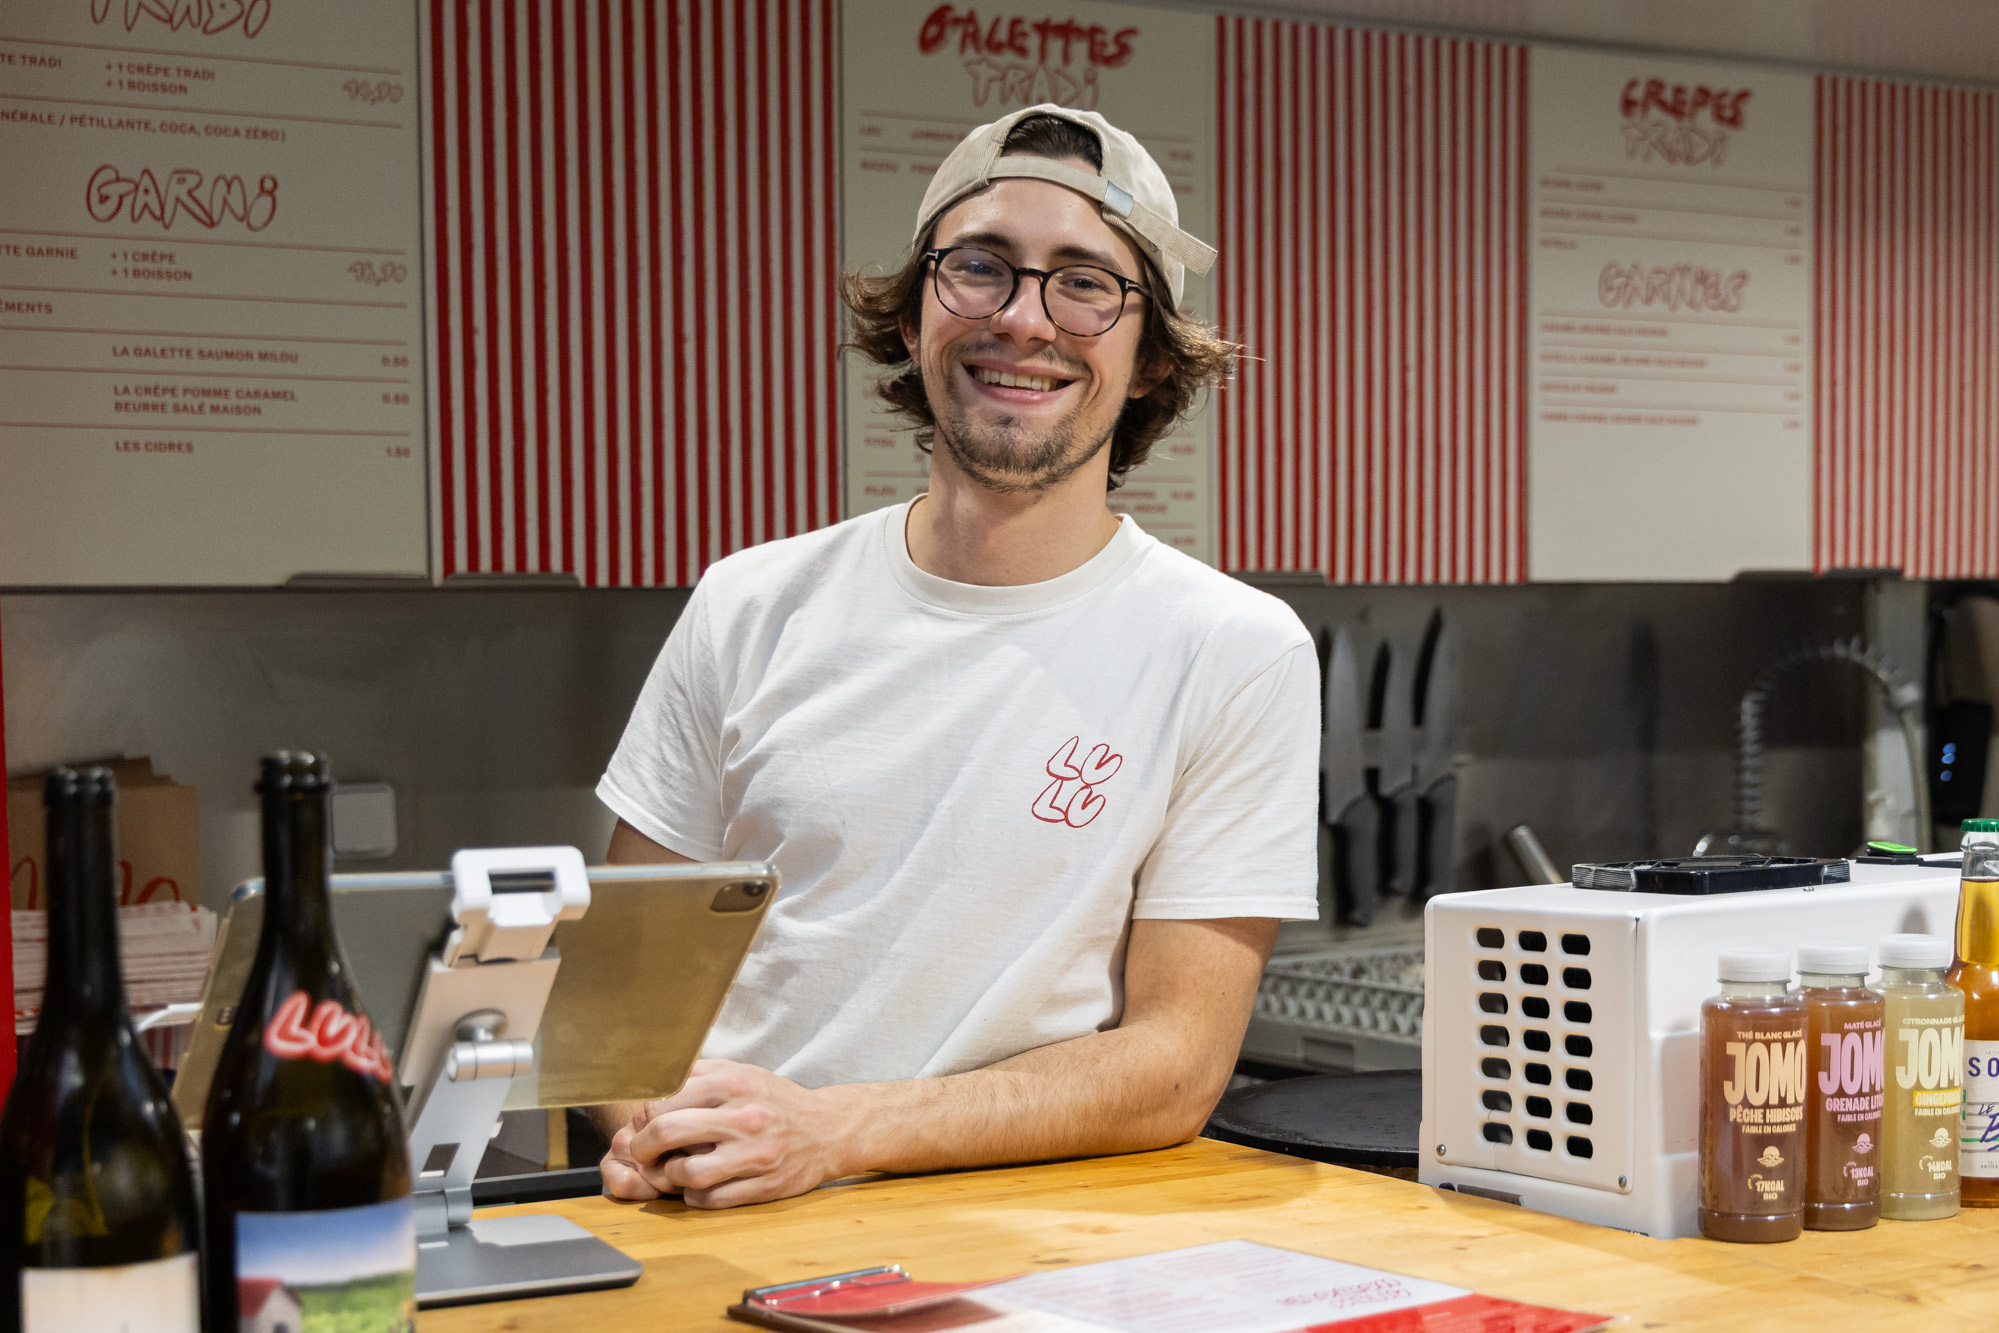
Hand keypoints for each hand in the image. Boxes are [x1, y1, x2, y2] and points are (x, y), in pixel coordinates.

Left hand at [600, 1058, 850, 1208]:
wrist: (828, 1129)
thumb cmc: (774, 1101)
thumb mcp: (741, 1073)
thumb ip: (697, 1074)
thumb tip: (650, 1086)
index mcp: (733, 1083)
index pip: (664, 1100)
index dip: (642, 1117)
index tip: (641, 1126)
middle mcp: (744, 1117)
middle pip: (666, 1133)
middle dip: (642, 1147)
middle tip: (641, 1152)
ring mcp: (755, 1155)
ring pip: (687, 1173)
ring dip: (669, 1175)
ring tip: (672, 1170)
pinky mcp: (763, 1186)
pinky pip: (710, 1199)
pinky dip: (694, 1196)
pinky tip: (698, 1185)